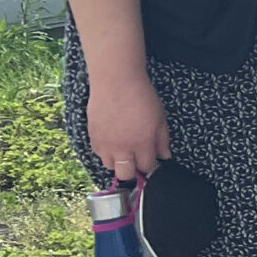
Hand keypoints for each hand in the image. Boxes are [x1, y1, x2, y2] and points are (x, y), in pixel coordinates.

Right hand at [84, 69, 170, 183]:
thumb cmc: (142, 97)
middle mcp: (121, 148)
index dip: (151, 166)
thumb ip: (162, 140)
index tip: (152, 161)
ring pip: (109, 166)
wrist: (116, 82)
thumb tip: (165, 156)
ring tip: (124, 149)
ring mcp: (105, 144)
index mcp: (142, 143)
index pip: (146, 167)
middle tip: (137, 160)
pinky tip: (113, 141)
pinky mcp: (92, 137)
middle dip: (133, 171)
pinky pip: (98, 153)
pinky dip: (106, 152)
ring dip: (118, 162)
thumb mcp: (160, 117)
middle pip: (125, 174)